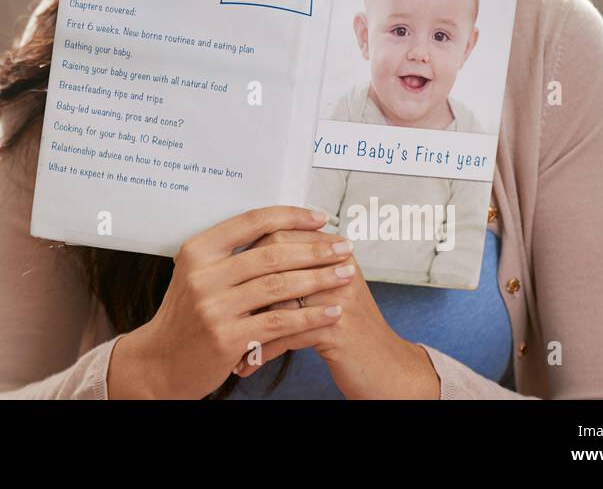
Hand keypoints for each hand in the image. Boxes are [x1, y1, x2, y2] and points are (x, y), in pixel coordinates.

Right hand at [107, 205, 349, 398]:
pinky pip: (279, 322)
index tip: (320, 218)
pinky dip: (310, 316)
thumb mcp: (197, 275)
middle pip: (271, 253)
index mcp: (197, 250)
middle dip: (315, 249)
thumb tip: (279, 229)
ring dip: (319, 279)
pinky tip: (332, 311)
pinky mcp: (227, 338)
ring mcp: (213, 307)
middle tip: (344, 247)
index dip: (290, 216)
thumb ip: (229, 253)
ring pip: (279, 286)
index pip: (251, 221)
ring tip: (345, 275)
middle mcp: (203, 275)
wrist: (160, 361)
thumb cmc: (187, 315)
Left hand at [233, 229, 440, 398]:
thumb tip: (242, 259)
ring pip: (278, 297)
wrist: (386, 369)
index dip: (246, 249)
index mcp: (335, 253)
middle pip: (278, 258)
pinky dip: (262, 350)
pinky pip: (287, 333)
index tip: (222, 270)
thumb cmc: (348, 331)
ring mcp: (341, 296)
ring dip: (247, 321)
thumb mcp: (325, 294)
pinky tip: (246, 362)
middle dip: (242, 284)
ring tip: (224, 337)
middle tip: (216, 302)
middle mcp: (340, 268)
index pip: (280, 232)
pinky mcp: (339, 329)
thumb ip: (294, 271)